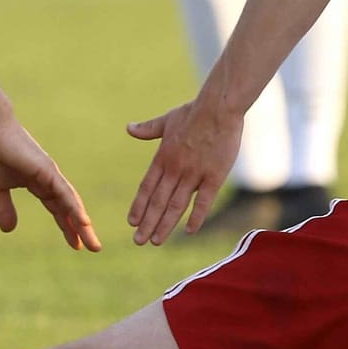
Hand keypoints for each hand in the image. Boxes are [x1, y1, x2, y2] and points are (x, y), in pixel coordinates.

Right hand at [0, 123, 99, 251]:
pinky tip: (84, 222)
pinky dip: (74, 208)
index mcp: (40, 185)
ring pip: (71, 204)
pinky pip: (64, 193)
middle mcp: (51, 181)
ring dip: (82, 224)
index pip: (58, 210)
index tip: (76, 244)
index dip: (67, 227)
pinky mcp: (48, 171)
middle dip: (81, 230)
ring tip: (93, 243)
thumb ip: (5, 208)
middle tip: (94, 248)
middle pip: (70, 210)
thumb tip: (9, 230)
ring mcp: (51, 175)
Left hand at [125, 100, 242, 244]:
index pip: (146, 187)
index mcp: (163, 157)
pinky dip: (196, 217)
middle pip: (158, 201)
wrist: (219, 108)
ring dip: (165, 225)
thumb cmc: (193, 112)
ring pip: (176, 205)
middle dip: (147, 223)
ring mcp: (194, 174)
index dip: (139, 206)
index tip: (132, 222)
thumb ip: (148, 129)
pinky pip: (203, 201)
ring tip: (156, 241)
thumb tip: (128, 128)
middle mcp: (175, 169)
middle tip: (138, 241)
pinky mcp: (214, 176)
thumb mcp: (167, 120)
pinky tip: (189, 231)